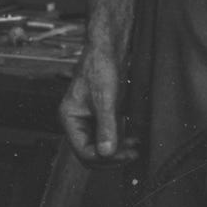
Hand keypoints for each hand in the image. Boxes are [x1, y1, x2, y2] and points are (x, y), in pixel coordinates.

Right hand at [59, 43, 137, 163]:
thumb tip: (106, 153)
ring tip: (136, 147)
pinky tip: (134, 137)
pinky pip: (108, 135)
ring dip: (118, 150)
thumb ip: (106, 127)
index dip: (104, 158)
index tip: (125, 155)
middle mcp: (77, 121)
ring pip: (101, 146)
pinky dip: (120, 140)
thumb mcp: (105, 98)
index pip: (84, 151)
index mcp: (70, 118)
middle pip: (91, 153)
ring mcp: (89, 119)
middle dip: (111, 157)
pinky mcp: (101, 115)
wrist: (108, 48)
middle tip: (133, 154)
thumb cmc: (101, 67)